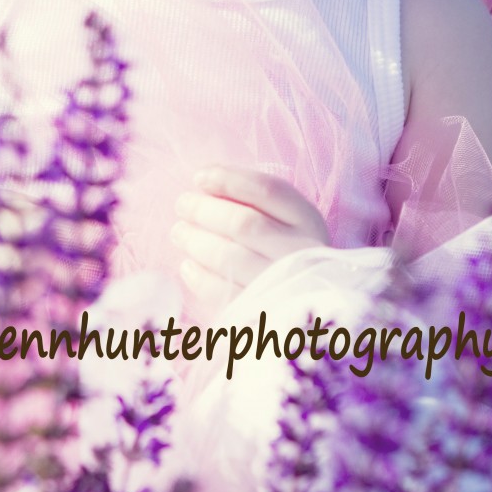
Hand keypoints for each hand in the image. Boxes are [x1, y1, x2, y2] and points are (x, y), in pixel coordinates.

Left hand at [171, 166, 329, 305]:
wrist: (313, 303)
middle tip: (182, 204)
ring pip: (230, 259)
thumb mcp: (284, 218)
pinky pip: (224, 294)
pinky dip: (200, 278)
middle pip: (244, 224)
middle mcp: (301, 251)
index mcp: (307, 220)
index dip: (228, 179)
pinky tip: (188, 266)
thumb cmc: (287, 248)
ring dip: (196, 242)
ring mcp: (283, 286)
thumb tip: (204, 182)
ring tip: (179, 232)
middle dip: (204, 211)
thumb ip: (253, 199)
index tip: (198, 177)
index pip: (267, 190)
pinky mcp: (263, 314)